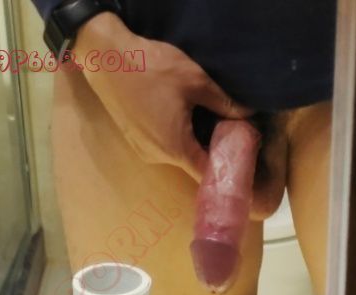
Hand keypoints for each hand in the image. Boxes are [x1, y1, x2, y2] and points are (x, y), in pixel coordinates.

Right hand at [76, 13, 250, 181]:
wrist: (107, 58)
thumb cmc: (151, 68)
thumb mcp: (195, 81)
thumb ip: (224, 102)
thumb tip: (248, 114)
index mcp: (176, 148)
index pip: (207, 174)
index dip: (225, 170)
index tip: (240, 161)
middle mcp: (159, 157)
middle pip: (192, 164)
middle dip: (210, 150)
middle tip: (228, 132)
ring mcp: (143, 150)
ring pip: (177, 154)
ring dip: (192, 141)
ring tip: (205, 120)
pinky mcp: (135, 140)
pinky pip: (162, 145)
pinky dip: (174, 136)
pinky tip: (179, 115)